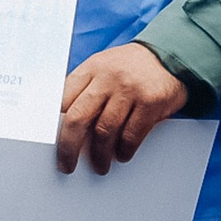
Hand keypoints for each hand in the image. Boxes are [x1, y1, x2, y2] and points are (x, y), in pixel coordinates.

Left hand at [57, 43, 189, 172]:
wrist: (172, 54)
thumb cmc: (130, 68)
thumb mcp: (104, 68)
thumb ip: (85, 89)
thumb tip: (64, 126)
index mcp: (90, 68)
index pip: (62, 99)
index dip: (52, 125)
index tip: (48, 144)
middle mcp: (107, 78)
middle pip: (77, 118)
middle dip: (68, 147)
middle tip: (66, 165)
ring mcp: (129, 90)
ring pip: (105, 131)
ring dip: (100, 155)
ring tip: (100, 166)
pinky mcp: (150, 102)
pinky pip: (131, 135)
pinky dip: (124, 150)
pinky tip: (122, 155)